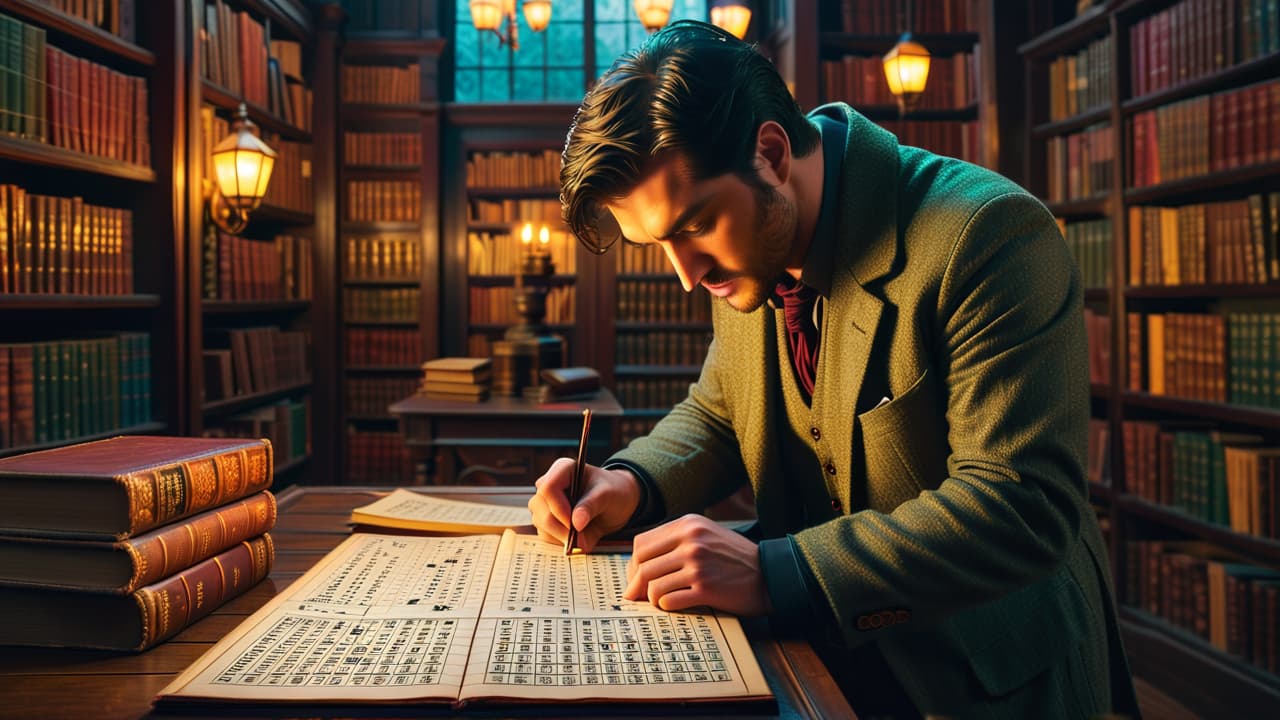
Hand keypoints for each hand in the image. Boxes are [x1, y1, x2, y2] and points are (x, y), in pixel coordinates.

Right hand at [528, 459, 639, 552]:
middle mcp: (550, 485)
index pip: (548, 487)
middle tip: (580, 535)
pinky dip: (560, 541)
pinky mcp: (547, 520)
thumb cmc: (613, 492)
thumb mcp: (608, 495)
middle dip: (559, 526)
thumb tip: (576, 523)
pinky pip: (545, 534)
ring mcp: (545, 503)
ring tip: (584, 535)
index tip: (574, 524)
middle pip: (538, 506)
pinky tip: (578, 537)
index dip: (558, 508)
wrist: (616, 504)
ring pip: (540, 522)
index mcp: (563, 469)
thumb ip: (591, 505)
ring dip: (560, 535)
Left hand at [624, 514, 769, 616]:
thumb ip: (676, 541)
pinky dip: (664, 606)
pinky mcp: (705, 588)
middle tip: (637, 596)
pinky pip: (668, 600)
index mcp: (688, 525)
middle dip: (635, 584)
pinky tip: (673, 605)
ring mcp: (698, 564)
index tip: (636, 578)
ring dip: (650, 597)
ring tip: (658, 601)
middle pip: (642, 565)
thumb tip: (639, 564)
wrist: (769, 574)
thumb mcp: (706, 535)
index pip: (641, 544)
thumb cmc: (735, 558)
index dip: (633, 564)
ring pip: (652, 584)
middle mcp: (691, 541)